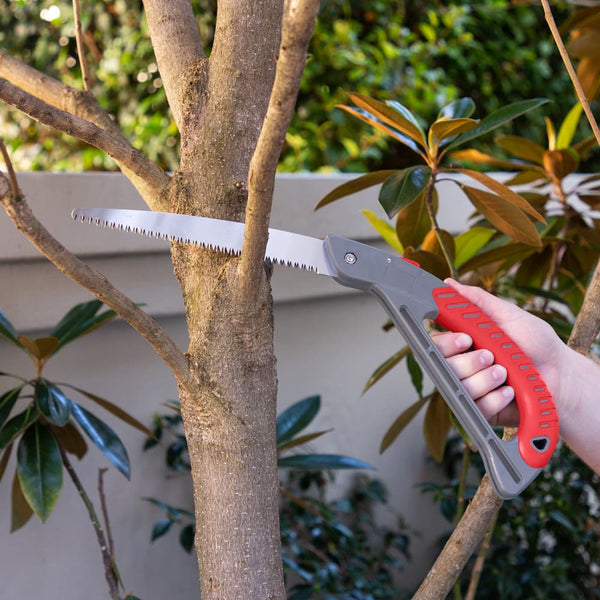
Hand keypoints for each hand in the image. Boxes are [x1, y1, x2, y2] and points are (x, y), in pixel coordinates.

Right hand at [432, 279, 566, 426]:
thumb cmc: (535, 343)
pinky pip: (477, 406)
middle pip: (444, 366)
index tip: (466, 338)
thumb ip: (476, 300)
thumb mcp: (507, 314)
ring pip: (460, 386)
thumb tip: (448, 284)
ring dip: (486, 378)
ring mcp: (471, 389)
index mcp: (463, 343)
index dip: (446, 343)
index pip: (436, 343)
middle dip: (469, 361)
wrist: (560, 374)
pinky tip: (510, 390)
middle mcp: (462, 366)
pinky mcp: (482, 410)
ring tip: (506, 372)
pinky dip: (497, 397)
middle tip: (490, 355)